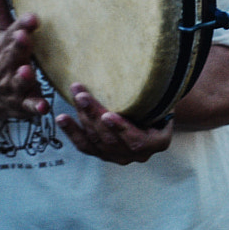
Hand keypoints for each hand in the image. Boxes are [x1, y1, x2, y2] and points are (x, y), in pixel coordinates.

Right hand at [0, 0, 46, 120]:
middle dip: (17, 47)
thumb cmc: (0, 58)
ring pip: (17, 82)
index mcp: (3, 47)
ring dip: (22, 77)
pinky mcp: (22, 105)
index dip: (21, 25)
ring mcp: (13, 87)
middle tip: (23, 36)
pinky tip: (44, 107)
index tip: (32, 17)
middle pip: (11, 56)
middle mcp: (6, 67)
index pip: (11, 34)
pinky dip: (35, 107)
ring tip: (26, 71)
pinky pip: (29, 107)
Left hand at [57, 83, 174, 163]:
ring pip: (96, 140)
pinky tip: (62, 119)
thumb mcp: (165, 101)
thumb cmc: (162, 103)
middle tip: (81, 95)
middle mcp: (137, 154)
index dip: (120, 128)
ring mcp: (119, 156)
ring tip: (74, 98)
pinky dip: (72, 132)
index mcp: (157, 143)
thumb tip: (152, 73)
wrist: (157, 118)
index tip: (107, 115)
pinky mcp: (103, 154)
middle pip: (111, 138)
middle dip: (94, 115)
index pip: (136, 140)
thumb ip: (156, 95)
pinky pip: (85, 146)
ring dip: (82, 119)